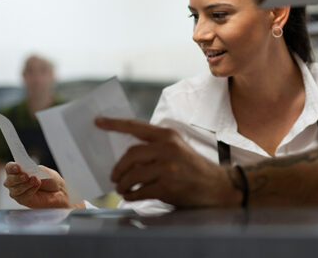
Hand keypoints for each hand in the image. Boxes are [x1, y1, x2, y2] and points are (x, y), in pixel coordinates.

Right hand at [3, 163, 82, 208]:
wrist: (60, 192)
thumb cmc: (51, 180)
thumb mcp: (44, 171)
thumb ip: (34, 170)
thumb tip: (26, 171)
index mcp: (19, 171)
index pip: (9, 168)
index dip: (11, 167)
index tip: (18, 167)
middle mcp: (16, 182)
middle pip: (8, 180)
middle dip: (17, 178)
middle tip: (27, 176)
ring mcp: (18, 192)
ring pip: (14, 190)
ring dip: (25, 185)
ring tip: (36, 181)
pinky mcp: (23, 201)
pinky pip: (21, 196)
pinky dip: (30, 190)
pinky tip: (37, 186)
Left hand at [95, 117, 241, 207]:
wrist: (219, 186)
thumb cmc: (194, 168)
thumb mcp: (178, 148)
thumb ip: (156, 147)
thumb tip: (126, 155)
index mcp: (168, 136)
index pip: (136, 127)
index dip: (115, 124)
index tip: (98, 122)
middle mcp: (168, 148)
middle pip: (129, 155)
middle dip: (118, 168)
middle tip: (114, 177)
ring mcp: (168, 167)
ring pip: (132, 174)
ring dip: (123, 184)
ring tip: (123, 189)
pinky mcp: (168, 186)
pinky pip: (140, 191)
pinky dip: (131, 195)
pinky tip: (132, 196)